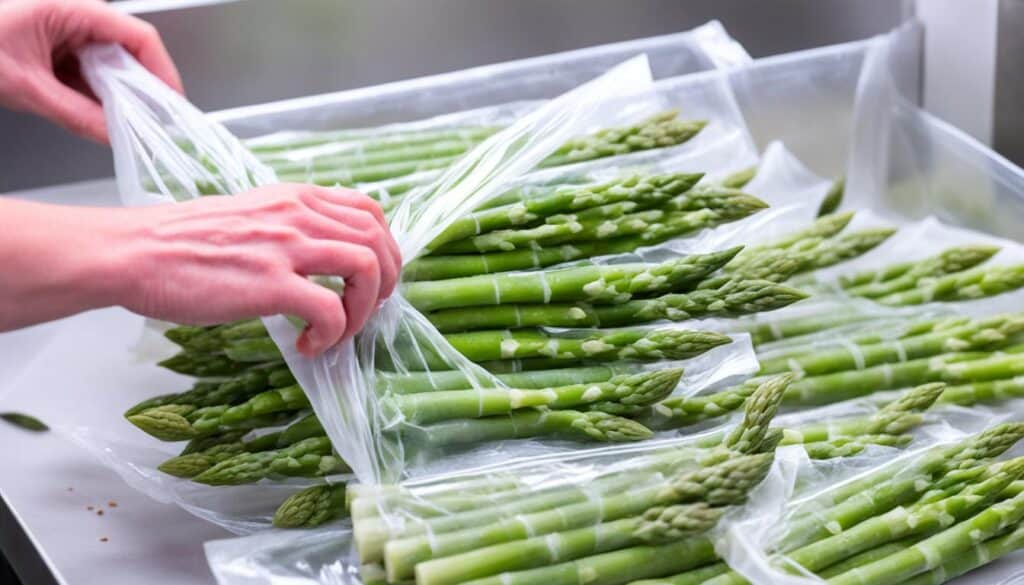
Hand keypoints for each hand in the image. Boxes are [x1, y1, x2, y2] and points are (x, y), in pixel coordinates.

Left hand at [0, 0, 181, 142]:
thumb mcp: (26, 86)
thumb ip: (76, 114)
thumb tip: (114, 136)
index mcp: (71, 7)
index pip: (139, 37)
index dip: (163, 73)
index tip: (171, 106)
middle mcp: (71, 13)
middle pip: (126, 53)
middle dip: (138, 92)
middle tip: (147, 125)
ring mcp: (61, 29)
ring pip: (105, 66)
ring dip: (112, 97)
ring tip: (116, 124)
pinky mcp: (50, 45)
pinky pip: (84, 71)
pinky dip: (90, 96)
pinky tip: (93, 116)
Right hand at [0, 185, 400, 355]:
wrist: (135, 252)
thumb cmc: (183, 242)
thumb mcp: (250, 214)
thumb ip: (288, 224)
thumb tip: (322, 250)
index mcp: (296, 198)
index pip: (370, 212)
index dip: (385, 249)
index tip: (371, 279)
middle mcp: (299, 215)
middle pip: (378, 241)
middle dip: (386, 284)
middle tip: (363, 312)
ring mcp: (286, 248)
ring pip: (366, 269)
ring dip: (364, 309)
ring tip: (338, 332)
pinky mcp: (269, 284)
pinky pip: (330, 310)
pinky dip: (332, 333)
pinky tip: (307, 344)